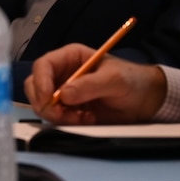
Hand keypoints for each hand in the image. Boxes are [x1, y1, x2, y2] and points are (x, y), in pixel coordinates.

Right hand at [24, 44, 166, 124]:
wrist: (145, 100)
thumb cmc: (132, 80)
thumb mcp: (114, 79)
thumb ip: (90, 85)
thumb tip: (64, 94)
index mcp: (71, 57)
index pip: (43, 66)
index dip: (41, 82)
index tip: (48, 100)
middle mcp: (63, 74)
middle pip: (35, 87)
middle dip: (45, 103)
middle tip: (63, 115)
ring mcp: (64, 93)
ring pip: (43, 105)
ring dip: (57, 116)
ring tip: (83, 117)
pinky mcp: (69, 110)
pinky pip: (56, 119)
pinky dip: (67, 123)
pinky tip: (87, 119)